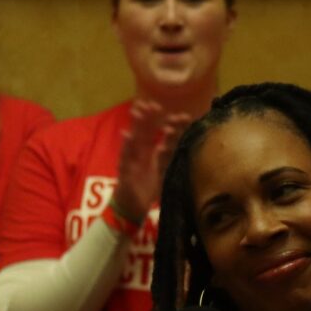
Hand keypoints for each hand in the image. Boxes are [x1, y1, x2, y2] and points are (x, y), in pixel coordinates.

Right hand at [112, 99, 188, 218]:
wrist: (132, 207)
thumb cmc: (148, 188)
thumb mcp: (165, 172)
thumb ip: (171, 158)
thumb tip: (185, 143)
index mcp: (152, 151)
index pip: (162, 135)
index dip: (171, 125)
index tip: (184, 116)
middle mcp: (141, 152)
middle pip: (146, 131)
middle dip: (150, 117)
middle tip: (155, 103)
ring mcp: (132, 159)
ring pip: (134, 139)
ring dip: (136, 125)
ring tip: (138, 110)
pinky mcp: (124, 171)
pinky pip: (124, 157)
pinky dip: (125, 146)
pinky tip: (126, 134)